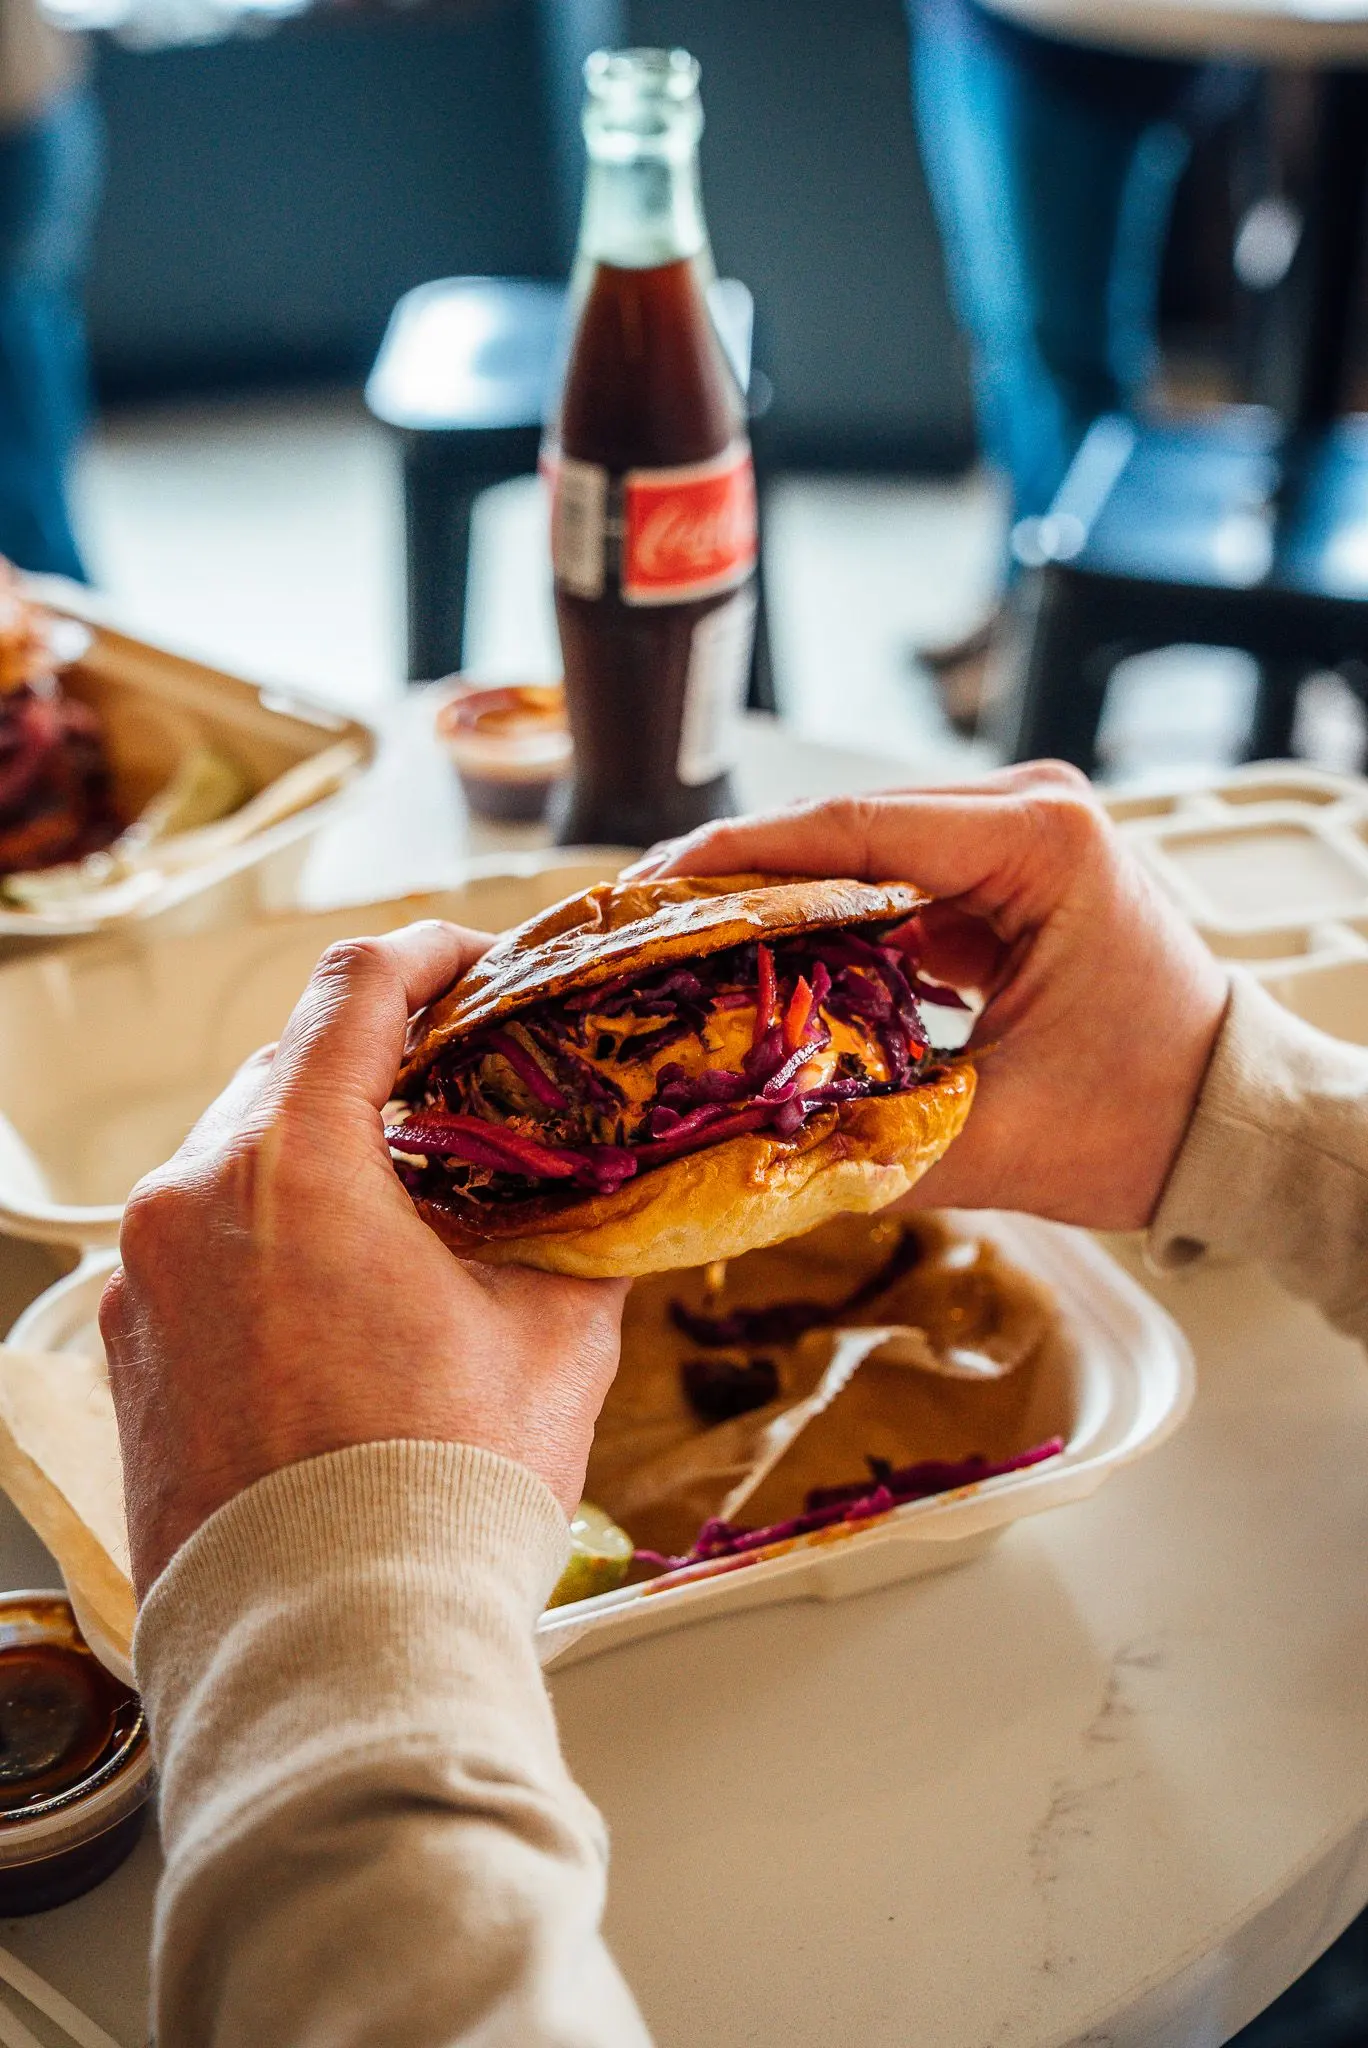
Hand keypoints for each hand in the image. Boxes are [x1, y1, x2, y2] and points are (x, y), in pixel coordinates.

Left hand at [100, 923, 628, 1596]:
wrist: (331, 1645)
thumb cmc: (438, 1491)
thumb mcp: (553, 1337)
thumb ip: (575, 1232)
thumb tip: (601, 1198)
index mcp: (291, 1165)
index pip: (354, 986)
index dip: (431, 953)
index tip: (478, 964)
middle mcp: (190, 1199)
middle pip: (291, 1067)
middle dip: (384, 1064)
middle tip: (470, 1091)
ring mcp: (146, 1275)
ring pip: (240, 1153)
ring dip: (326, 1150)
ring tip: (414, 1199)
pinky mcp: (131, 1343)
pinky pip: (203, 1237)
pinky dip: (272, 1227)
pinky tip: (345, 1281)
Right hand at [628, 764, 1228, 1231]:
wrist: (1233, 1121)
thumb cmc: (1152, 1117)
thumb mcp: (1003, 1135)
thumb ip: (869, 1145)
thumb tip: (738, 1161)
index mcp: (1043, 844)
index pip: (853, 829)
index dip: (736, 857)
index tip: (647, 890)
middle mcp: (1030, 813)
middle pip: (842, 828)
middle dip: (736, 875)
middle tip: (638, 926)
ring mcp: (1017, 838)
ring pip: (856, 851)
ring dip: (773, 898)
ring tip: (678, 945)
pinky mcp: (1002, 876)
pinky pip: (887, 884)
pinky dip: (823, 923)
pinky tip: (758, 964)